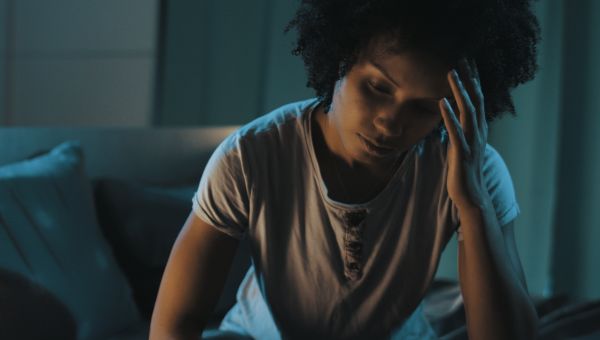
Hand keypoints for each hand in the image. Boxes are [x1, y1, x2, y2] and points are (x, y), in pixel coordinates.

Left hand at [438, 58, 489, 210]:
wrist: (473, 197)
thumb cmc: (464, 172)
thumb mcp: (462, 147)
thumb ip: (460, 131)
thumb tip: (451, 118)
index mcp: (478, 129)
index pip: (477, 99)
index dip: (473, 80)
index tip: (467, 61)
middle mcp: (478, 132)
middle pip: (475, 99)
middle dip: (469, 78)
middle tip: (462, 57)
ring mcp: (471, 142)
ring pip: (468, 111)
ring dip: (459, 91)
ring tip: (451, 73)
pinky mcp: (462, 153)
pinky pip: (455, 131)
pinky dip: (449, 115)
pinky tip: (441, 102)